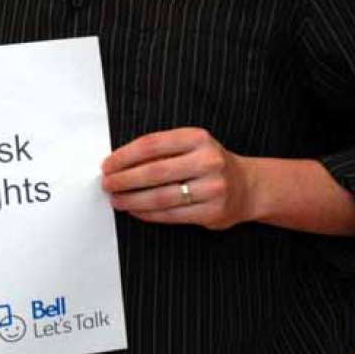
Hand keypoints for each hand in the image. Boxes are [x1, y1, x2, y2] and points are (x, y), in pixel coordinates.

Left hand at [101, 128, 258, 230]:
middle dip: (124, 180)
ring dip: (132, 200)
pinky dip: (148, 214)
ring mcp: (212, 188)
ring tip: (116, 199)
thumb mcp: (190, 146)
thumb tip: (118, 162)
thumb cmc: (208, 163)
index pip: (151, 144)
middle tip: (107, 184)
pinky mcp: (212, 212)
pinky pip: (171, 215)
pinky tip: (135, 210)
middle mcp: (207, 161)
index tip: (107, 164)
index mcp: (197, 138)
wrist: (248, 186)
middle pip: (153, 172)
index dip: (124, 156)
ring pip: (160, 197)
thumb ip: (160, 150)